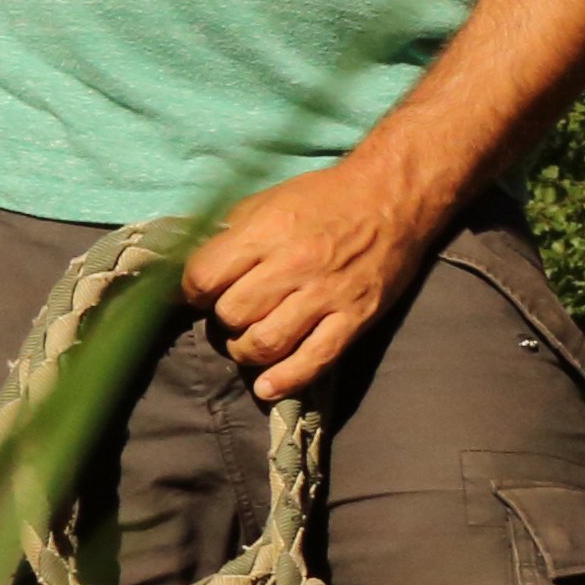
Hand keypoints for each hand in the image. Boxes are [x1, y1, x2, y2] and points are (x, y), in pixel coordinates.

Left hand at [180, 153, 455, 400]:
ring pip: (265, 343)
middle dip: (222, 321)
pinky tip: (267, 388)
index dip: (192, 292)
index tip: (198, 295)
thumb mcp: (267, 201)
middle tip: (229, 318)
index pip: (205, 278)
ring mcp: (326, 296)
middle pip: (232, 314)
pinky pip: (315, 360)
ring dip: (244, 352)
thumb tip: (200, 271)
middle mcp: (293, 265)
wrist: (391, 196)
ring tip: (246, 344)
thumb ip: (232, 235)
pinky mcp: (355, 318)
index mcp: (266, 232)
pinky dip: (286, 380)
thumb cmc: (324, 197)